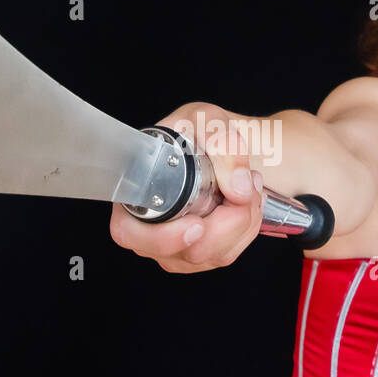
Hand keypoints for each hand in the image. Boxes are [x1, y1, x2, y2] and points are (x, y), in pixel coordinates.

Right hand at [108, 102, 264, 272]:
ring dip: (243, 220)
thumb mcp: (209, 120)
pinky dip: (246, 228)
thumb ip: (223, 143)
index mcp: (134, 192)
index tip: (198, 225)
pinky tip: (245, 203)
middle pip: (187, 251)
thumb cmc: (202, 132)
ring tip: (246, 184)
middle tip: (244, 185)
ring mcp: (174, 247)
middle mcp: (148, 226)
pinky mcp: (199, 256)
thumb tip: (238, 186)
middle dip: (228, 222)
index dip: (164, 237)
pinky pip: (228, 254)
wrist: (223, 147)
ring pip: (214, 255)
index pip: (130, 233)